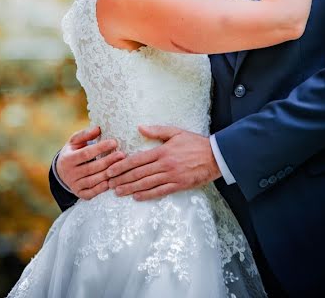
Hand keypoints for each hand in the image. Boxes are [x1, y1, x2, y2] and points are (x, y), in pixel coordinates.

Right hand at [55, 126, 124, 199]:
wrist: (61, 172)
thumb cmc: (72, 152)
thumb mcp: (74, 142)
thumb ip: (85, 134)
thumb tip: (98, 128)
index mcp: (67, 159)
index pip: (86, 153)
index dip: (100, 148)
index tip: (114, 142)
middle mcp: (69, 173)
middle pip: (91, 168)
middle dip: (108, 161)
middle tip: (122, 155)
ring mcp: (74, 185)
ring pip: (93, 181)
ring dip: (108, 174)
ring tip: (121, 167)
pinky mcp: (79, 194)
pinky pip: (92, 193)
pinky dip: (102, 188)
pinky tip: (112, 181)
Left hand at [105, 125, 220, 200]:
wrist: (216, 156)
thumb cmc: (195, 143)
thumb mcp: (176, 132)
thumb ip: (157, 131)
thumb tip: (140, 127)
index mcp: (162, 151)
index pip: (137, 159)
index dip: (122, 165)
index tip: (111, 170)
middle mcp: (165, 165)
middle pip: (138, 173)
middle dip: (122, 179)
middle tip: (109, 183)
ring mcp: (171, 176)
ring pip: (147, 184)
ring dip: (131, 188)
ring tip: (118, 192)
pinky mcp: (179, 185)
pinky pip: (160, 192)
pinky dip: (147, 195)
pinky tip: (137, 197)